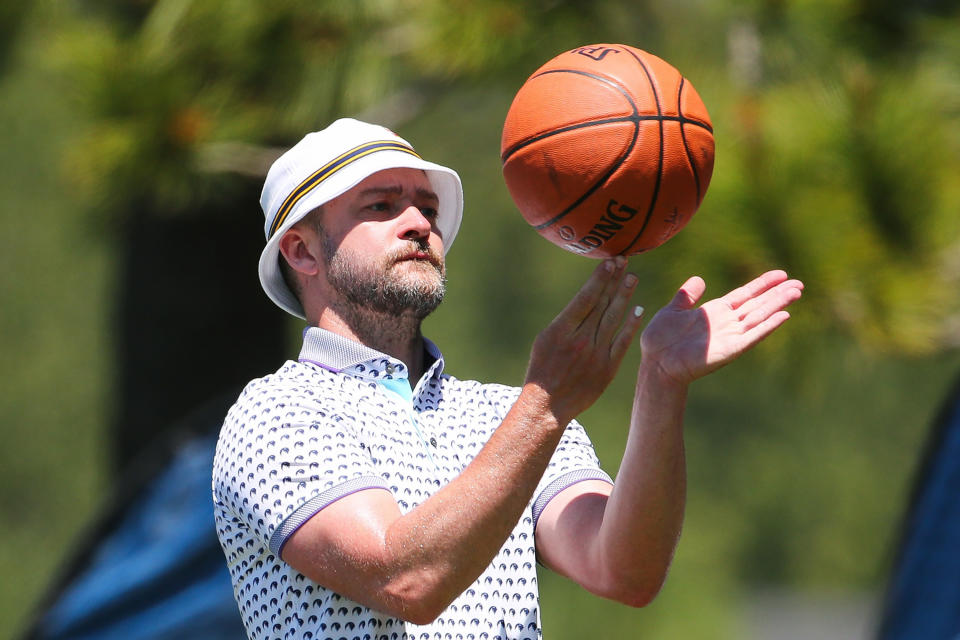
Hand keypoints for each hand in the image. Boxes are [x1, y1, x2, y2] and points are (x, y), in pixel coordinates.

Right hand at [525, 257, 644, 423]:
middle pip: (602, 304)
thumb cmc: (542, 370)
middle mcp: (580, 340)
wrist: (547, 406)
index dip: (599, 278)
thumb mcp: (545, 340)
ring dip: (624, 297)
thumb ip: (566, 321)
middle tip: (625, 261)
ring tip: (632, 278)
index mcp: (561, 330)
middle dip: (614, 280)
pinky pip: (621, 343)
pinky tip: (638, 310)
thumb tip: (586, 300)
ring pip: (613, 319)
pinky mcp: (607, 369)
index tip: (610, 262)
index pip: (585, 298)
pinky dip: (630, 326)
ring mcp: (595, 354)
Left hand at [639, 270, 803, 384]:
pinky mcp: (731, 349)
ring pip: (760, 316)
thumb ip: (687, 296)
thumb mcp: (673, 310)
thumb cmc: (661, 339)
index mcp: (715, 312)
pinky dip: (768, 326)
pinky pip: (753, 336)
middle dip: (777, 294)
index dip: (762, 284)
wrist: (656, 362)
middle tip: (799, 283)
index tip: (781, 274)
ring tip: (796, 292)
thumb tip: (699, 279)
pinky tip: (783, 316)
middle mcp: (727, 323)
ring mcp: (731, 336)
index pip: (745, 294)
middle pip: (758, 304)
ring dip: (778, 305)